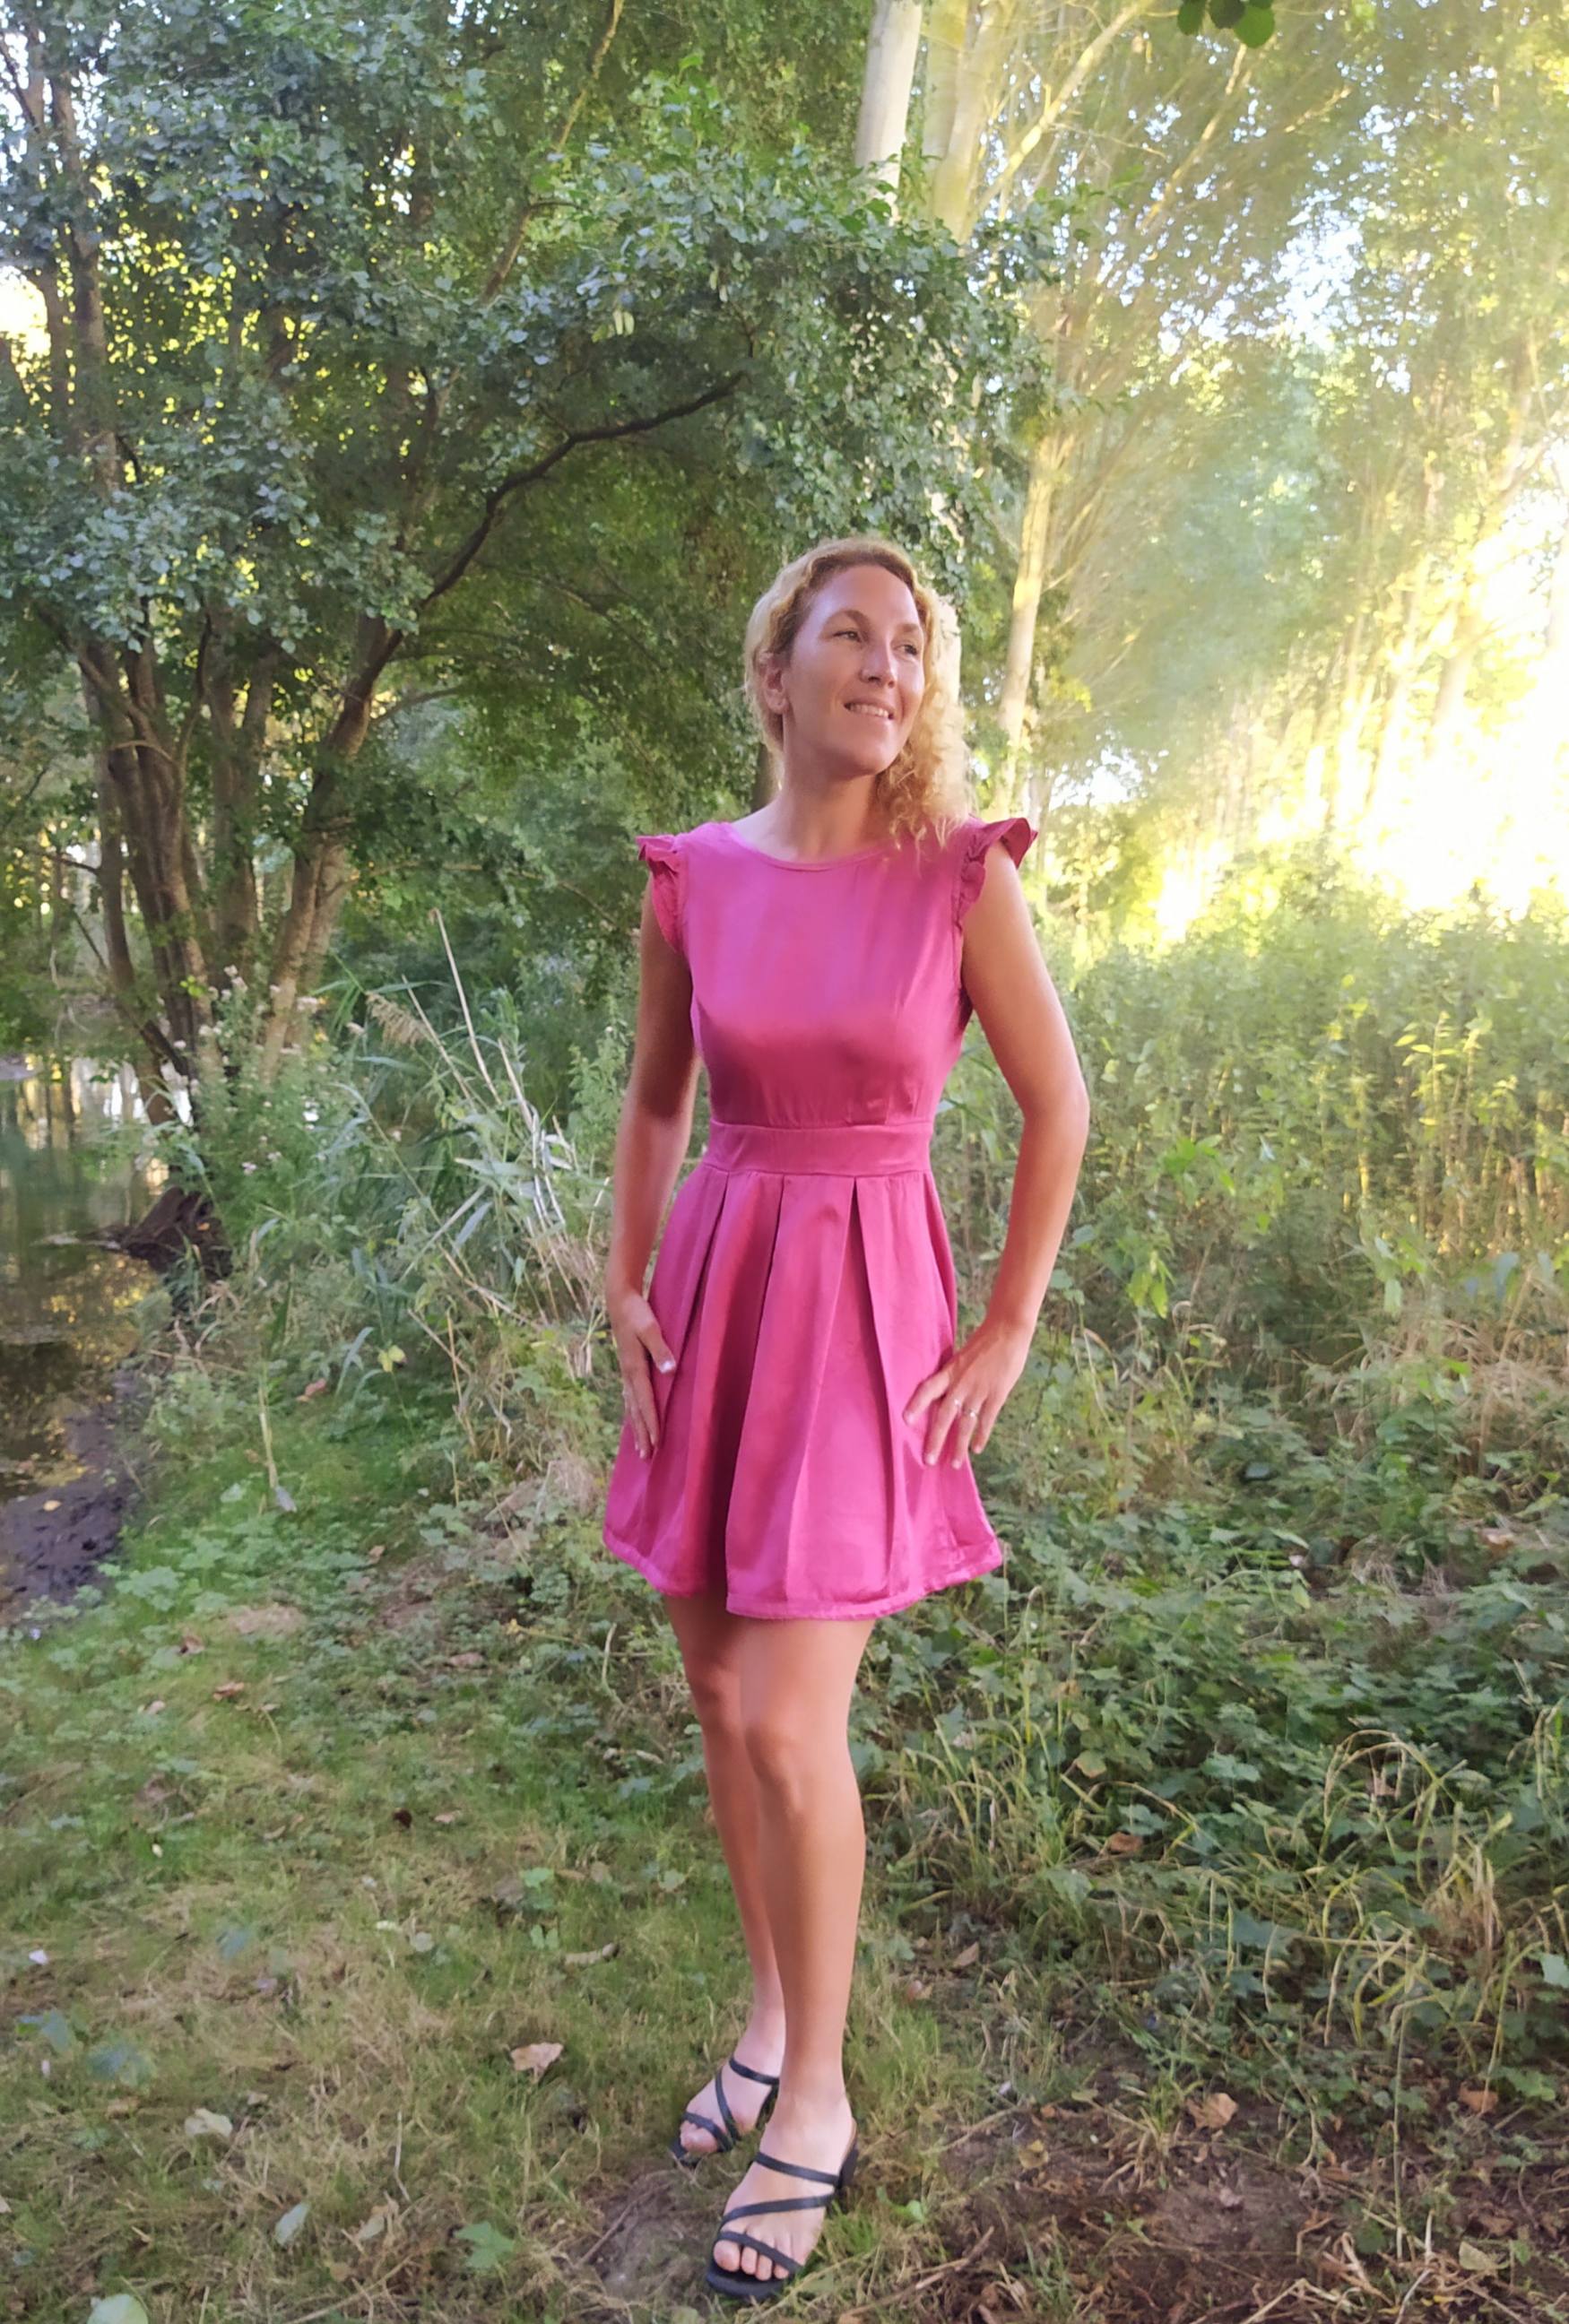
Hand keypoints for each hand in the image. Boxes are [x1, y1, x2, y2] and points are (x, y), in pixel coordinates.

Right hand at [607, 1282, 676, 1457]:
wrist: (619, 1299)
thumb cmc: (637, 1313)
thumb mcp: (650, 1328)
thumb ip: (661, 1349)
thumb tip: (670, 1371)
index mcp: (634, 1367)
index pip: (645, 1401)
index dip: (651, 1422)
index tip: (657, 1441)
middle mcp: (628, 1374)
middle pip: (636, 1410)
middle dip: (642, 1433)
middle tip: (647, 1456)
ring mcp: (626, 1372)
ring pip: (631, 1406)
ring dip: (636, 1428)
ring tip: (640, 1448)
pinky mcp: (627, 1367)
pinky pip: (630, 1397)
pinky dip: (633, 1413)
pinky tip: (635, 1420)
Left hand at [903, 1317, 1032, 1466]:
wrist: (1008, 1331)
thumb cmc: (984, 1341)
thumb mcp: (961, 1356)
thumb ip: (953, 1375)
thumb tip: (945, 1392)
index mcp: (949, 1371)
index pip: (927, 1390)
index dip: (916, 1405)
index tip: (905, 1421)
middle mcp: (961, 1384)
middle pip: (944, 1416)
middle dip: (936, 1440)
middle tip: (929, 1460)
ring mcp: (979, 1391)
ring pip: (965, 1424)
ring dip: (959, 1446)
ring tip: (955, 1464)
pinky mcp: (997, 1395)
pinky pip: (986, 1420)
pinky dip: (981, 1436)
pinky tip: (977, 1449)